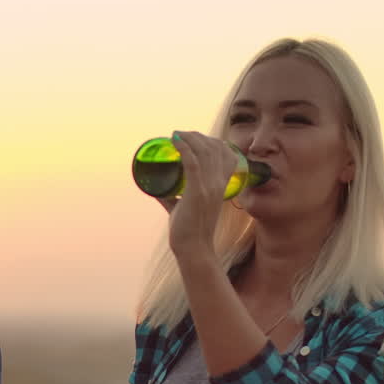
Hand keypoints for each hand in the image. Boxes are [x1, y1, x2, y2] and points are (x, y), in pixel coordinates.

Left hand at [164, 130, 237, 261]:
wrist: (194, 249)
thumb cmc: (189, 231)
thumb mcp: (185, 207)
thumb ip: (173, 197)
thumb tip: (156, 188)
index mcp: (222, 186)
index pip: (227, 154)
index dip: (213, 141)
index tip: (195, 138)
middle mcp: (219, 184)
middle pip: (214, 148)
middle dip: (197, 136)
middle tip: (181, 134)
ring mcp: (209, 187)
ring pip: (204, 151)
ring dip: (189, 138)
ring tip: (176, 134)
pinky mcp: (197, 192)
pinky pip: (193, 163)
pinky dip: (184, 148)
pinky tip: (175, 140)